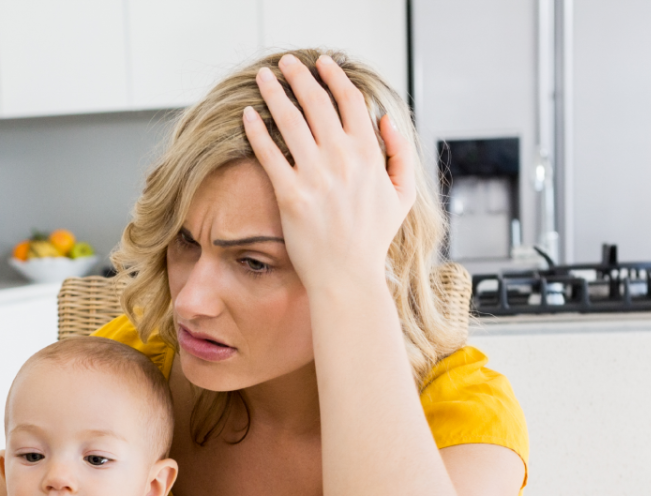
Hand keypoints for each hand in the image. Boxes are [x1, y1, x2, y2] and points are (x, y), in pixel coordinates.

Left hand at [242, 53, 416, 294]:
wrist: (348, 277)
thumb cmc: (372, 240)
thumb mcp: (403, 195)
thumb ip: (399, 153)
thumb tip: (385, 119)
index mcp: (368, 155)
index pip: (350, 101)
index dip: (334, 76)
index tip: (322, 64)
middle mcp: (342, 160)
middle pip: (317, 102)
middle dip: (299, 75)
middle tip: (286, 62)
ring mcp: (315, 176)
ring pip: (290, 120)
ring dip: (274, 92)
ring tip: (264, 77)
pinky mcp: (290, 195)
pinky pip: (269, 153)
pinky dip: (257, 130)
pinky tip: (248, 114)